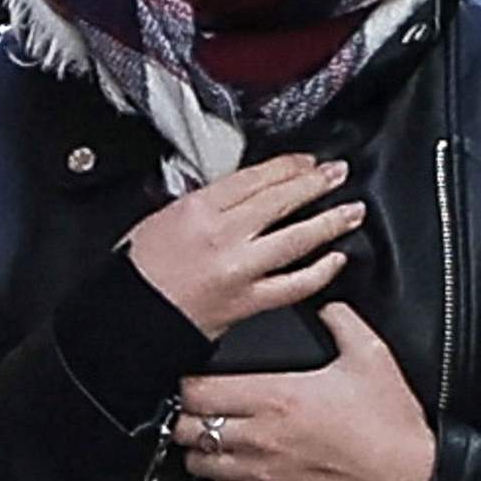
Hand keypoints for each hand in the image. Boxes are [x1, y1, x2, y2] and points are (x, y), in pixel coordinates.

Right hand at [123, 156, 362, 337]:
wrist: (129, 318)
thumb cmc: (138, 271)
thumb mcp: (160, 217)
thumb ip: (200, 200)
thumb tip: (238, 189)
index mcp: (198, 209)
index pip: (255, 178)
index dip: (288, 166)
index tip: (306, 162)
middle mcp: (223, 236)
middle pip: (280, 202)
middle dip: (316, 184)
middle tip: (338, 174)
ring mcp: (239, 270)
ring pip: (295, 240)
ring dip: (329, 223)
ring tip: (351, 211)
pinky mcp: (248, 303)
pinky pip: (293, 285)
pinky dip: (319, 272)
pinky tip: (334, 259)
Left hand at [176, 308, 440, 480]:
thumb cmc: (392, 427)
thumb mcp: (372, 357)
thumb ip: (342, 321)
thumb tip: (327, 304)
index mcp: (276, 396)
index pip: (197, 391)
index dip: (187, 383)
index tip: (193, 379)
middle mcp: (260, 437)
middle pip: (188, 427)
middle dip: (186, 415)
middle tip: (198, 408)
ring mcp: (262, 473)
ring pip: (199, 462)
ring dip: (200, 448)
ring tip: (214, 437)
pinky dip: (221, 480)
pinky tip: (235, 468)